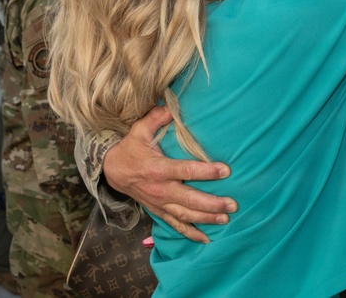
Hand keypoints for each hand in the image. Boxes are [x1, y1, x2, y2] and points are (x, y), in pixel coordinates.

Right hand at [103, 106, 236, 242]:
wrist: (112, 171)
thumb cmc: (130, 149)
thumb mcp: (139, 130)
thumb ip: (155, 118)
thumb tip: (170, 107)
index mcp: (158, 168)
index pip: (185, 170)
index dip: (206, 171)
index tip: (226, 171)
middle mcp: (160, 189)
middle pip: (189, 199)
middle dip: (212, 203)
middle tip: (233, 204)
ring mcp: (160, 203)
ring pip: (185, 215)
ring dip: (206, 218)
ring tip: (226, 218)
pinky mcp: (159, 211)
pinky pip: (175, 225)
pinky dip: (190, 234)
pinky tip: (207, 238)